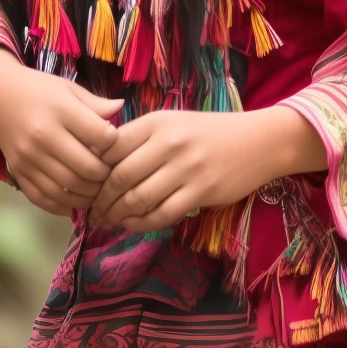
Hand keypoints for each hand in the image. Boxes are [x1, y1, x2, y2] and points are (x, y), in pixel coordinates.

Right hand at [0, 46, 122, 215]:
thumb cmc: (40, 90)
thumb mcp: (69, 89)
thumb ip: (96, 104)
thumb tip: (121, 108)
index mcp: (61, 111)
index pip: (100, 136)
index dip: (115, 144)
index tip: (116, 144)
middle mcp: (43, 136)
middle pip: (86, 168)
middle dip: (105, 176)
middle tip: (112, 175)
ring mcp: (28, 156)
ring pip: (66, 187)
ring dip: (88, 196)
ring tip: (98, 192)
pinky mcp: (17, 170)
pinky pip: (41, 197)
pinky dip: (61, 206)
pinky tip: (75, 204)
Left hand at [90, 106, 325, 232]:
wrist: (260, 141)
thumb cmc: (210, 133)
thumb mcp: (173, 122)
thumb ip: (139, 137)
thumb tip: (99, 161)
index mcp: (155, 123)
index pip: (109, 149)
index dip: (92, 172)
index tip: (86, 186)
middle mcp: (168, 143)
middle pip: (119, 178)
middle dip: (100, 200)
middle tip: (92, 212)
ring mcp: (186, 168)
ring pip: (137, 199)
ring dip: (118, 215)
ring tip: (110, 221)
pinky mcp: (202, 192)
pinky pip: (162, 214)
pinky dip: (142, 224)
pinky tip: (135, 225)